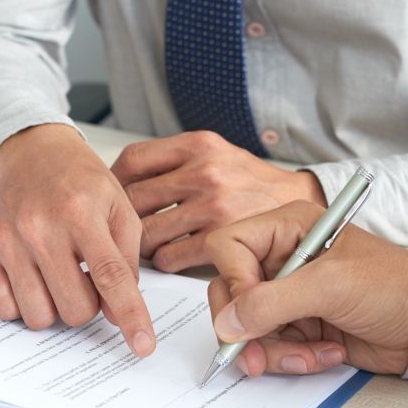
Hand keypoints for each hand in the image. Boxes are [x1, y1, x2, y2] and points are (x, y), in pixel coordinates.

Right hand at [0, 124, 154, 356]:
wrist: (33, 154)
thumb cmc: (82, 184)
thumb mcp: (120, 209)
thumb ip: (127, 262)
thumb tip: (118, 315)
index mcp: (81, 212)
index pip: (111, 276)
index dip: (130, 316)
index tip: (142, 345)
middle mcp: (40, 227)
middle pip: (75, 308)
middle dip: (89, 305)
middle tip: (86, 278)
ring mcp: (7, 240)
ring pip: (39, 316)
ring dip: (56, 307)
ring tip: (60, 277)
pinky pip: (6, 309)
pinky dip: (25, 304)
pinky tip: (35, 277)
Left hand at [110, 131, 324, 272]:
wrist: (298, 202)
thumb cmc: (251, 182)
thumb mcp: (216, 153)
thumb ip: (175, 161)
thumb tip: (121, 181)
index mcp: (199, 145)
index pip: (134, 159)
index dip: (113, 181)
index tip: (109, 196)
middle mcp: (205, 171)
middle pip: (133, 198)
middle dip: (120, 218)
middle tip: (118, 229)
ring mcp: (213, 205)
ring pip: (147, 232)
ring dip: (139, 245)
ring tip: (144, 247)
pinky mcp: (222, 237)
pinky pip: (170, 256)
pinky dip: (163, 261)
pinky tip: (169, 258)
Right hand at [205, 201, 407, 375]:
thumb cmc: (393, 287)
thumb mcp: (331, 287)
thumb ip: (273, 302)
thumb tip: (228, 323)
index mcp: (286, 228)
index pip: (228, 248)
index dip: (233, 282)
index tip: (248, 312)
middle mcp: (280, 259)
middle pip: (230, 293)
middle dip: (245, 330)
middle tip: (256, 359)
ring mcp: (286, 294)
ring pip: (246, 328)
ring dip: (274, 350)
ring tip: (312, 355)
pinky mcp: (296, 325)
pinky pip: (270, 347)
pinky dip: (293, 358)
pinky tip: (326, 354)